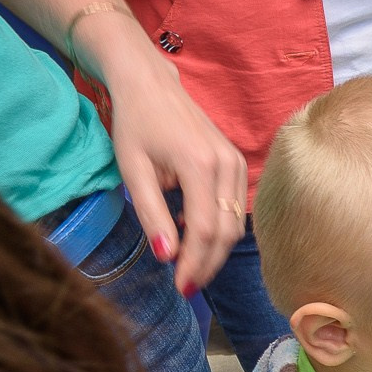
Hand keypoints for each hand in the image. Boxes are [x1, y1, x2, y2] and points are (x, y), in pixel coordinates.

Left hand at [75, 12, 248, 294]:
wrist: (151, 83)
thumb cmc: (135, 123)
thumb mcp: (133, 170)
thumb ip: (151, 214)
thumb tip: (166, 257)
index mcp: (199, 165)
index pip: (204, 229)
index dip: (194, 263)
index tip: (181, 287)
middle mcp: (226, 165)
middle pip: (226, 232)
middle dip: (207, 264)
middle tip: (186, 286)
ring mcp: (236, 164)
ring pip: (236, 224)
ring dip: (215, 250)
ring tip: (189, 266)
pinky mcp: (237, 164)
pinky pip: (236, 208)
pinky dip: (219, 228)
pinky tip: (192, 233)